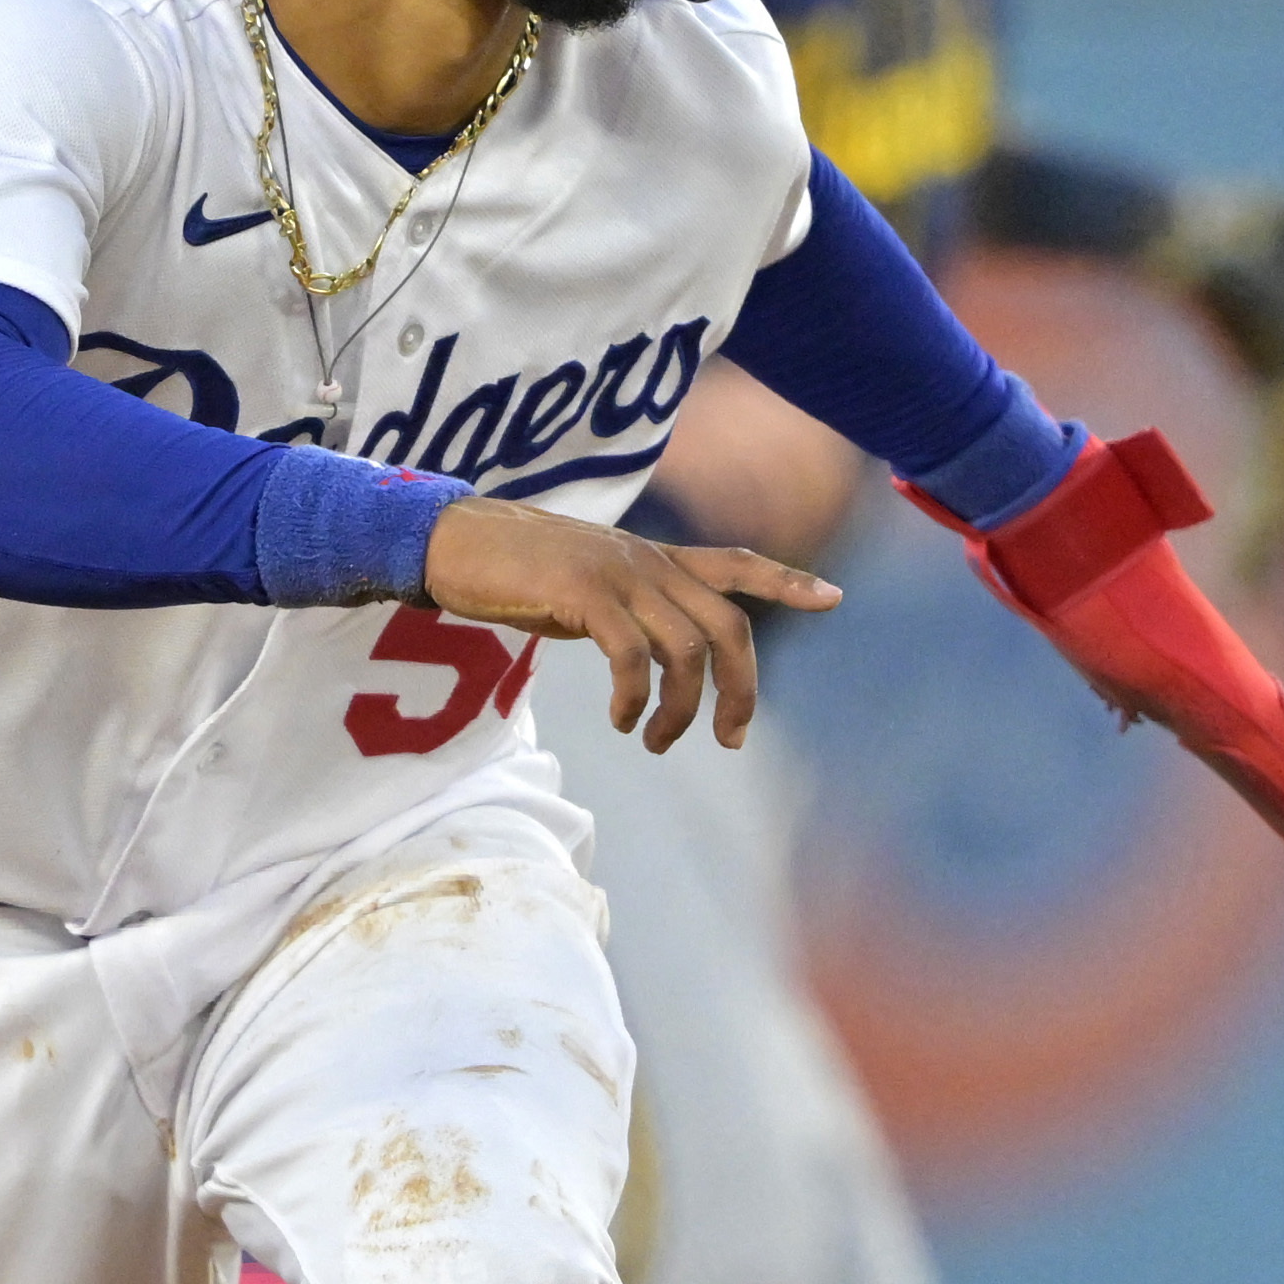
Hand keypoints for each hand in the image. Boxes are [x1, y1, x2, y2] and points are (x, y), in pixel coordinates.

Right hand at [419, 497, 836, 750]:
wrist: (451, 542)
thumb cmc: (514, 571)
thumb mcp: (588, 587)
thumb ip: (630, 611)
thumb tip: (655, 657)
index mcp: (653, 559)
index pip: (736, 563)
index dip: (786, 581)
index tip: (832, 598)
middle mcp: (647, 562)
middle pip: (728, 626)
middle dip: (742, 689)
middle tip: (730, 739)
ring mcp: (618, 574)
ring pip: (687, 650)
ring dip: (682, 710)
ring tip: (659, 741)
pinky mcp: (583, 594)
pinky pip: (633, 656)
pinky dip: (636, 698)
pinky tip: (623, 721)